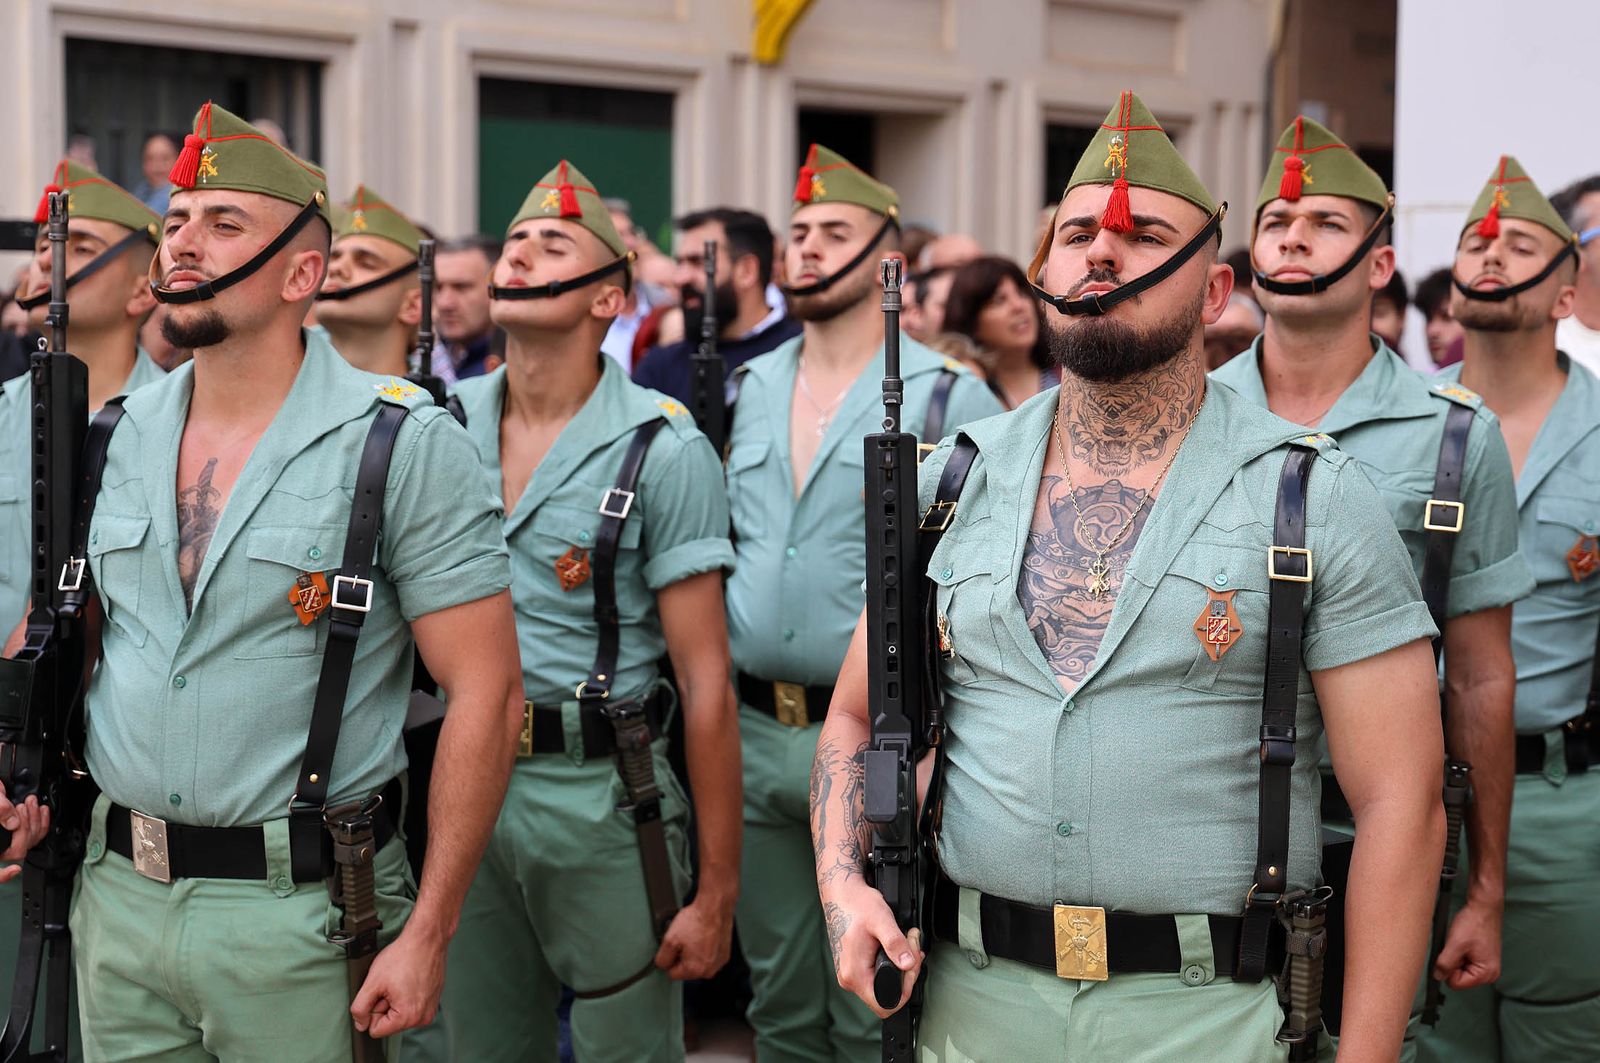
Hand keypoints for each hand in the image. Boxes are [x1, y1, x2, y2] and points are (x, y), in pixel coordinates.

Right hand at [0, 784, 50, 883]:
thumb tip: (13, 823)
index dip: (2, 876)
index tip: (14, 870)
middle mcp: (0, 845)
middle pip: (17, 850)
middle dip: (25, 826)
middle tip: (24, 806)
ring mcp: (7, 839)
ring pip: (28, 842)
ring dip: (34, 821)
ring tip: (31, 802)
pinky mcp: (17, 830)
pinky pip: (33, 833)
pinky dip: (40, 822)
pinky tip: (41, 810)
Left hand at [350, 924, 446, 1038]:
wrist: (426, 938)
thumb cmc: (404, 955)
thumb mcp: (373, 982)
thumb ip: (360, 1008)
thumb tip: (360, 1023)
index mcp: (408, 1017)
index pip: (376, 1030)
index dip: (373, 1009)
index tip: (382, 991)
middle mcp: (423, 1018)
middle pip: (389, 1023)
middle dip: (385, 1004)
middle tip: (391, 984)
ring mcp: (430, 1009)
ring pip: (399, 1015)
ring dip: (395, 999)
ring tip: (400, 980)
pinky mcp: (433, 1001)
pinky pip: (412, 1006)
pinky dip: (406, 994)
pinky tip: (408, 979)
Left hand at [654, 895, 734, 979]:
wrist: (714, 907)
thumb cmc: (696, 920)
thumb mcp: (669, 940)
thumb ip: (662, 958)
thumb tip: (662, 964)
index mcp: (695, 970)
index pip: (672, 973)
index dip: (669, 959)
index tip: (673, 947)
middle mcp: (710, 970)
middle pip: (687, 970)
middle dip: (683, 956)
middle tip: (684, 939)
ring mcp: (719, 962)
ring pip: (698, 963)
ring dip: (695, 952)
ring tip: (695, 936)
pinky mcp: (725, 954)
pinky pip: (709, 956)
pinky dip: (706, 948)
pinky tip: (703, 936)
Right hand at [822, 880, 922, 1017]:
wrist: (842, 894)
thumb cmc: (857, 905)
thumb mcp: (881, 920)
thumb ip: (895, 943)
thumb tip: (908, 964)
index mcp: (854, 974)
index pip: (884, 1004)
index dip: (905, 989)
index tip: (912, 964)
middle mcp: (850, 978)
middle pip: (888, 995)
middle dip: (908, 973)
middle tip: (912, 946)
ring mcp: (852, 974)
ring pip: (885, 985)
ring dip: (902, 966)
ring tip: (906, 942)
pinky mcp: (856, 967)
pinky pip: (879, 975)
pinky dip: (894, 962)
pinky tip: (898, 946)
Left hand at [1432, 896, 1501, 989]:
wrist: (1483, 907)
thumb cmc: (1474, 923)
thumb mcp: (1455, 944)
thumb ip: (1445, 964)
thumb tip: (1438, 976)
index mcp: (1486, 974)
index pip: (1456, 984)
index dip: (1447, 969)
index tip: (1451, 953)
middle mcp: (1489, 974)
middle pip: (1458, 977)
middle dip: (1453, 962)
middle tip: (1458, 946)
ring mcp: (1486, 966)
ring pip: (1459, 969)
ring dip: (1455, 956)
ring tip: (1462, 942)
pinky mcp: (1481, 959)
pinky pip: (1463, 961)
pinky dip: (1459, 952)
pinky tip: (1464, 942)